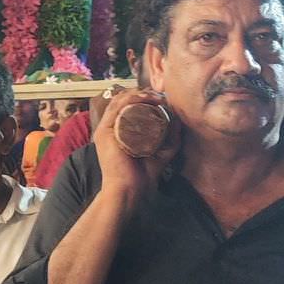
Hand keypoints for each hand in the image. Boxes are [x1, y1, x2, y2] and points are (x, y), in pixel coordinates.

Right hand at [91, 89, 176, 204]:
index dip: (141, 97)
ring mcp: (105, 129)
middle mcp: (108, 128)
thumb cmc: (143, 175)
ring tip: (155, 96)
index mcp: (116, 131)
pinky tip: (145, 98)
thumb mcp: (162, 151)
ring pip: (120, 100)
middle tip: (159, 96)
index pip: (125, 106)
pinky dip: (131, 99)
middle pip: (121, 100)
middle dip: (141, 93)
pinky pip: (117, 108)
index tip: (159, 99)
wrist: (130, 190)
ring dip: (139, 93)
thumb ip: (170, 138)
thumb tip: (178, 120)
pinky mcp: (105, 132)